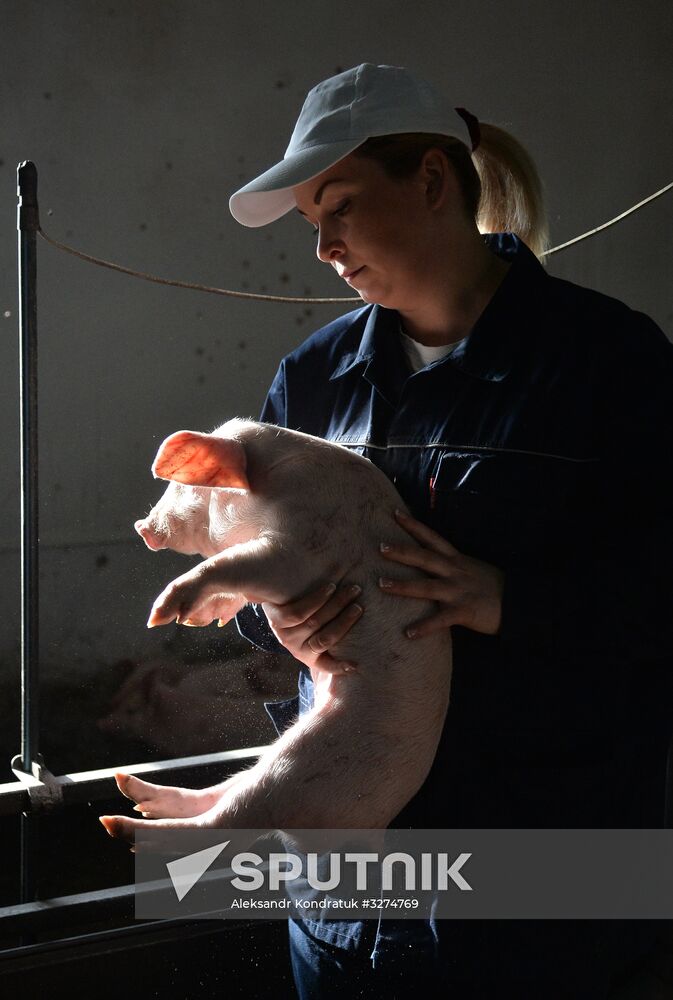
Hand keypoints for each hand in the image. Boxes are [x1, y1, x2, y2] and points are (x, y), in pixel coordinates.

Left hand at [262, 582, 362, 673]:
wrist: (268, 590)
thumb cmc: (304, 608)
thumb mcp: (318, 623)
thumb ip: (334, 626)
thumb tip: (361, 628)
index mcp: (309, 655)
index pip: (327, 665)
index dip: (341, 667)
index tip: (356, 664)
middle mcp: (297, 648)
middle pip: (326, 639)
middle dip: (346, 621)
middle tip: (360, 605)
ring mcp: (285, 634)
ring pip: (314, 623)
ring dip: (337, 605)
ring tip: (352, 590)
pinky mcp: (275, 619)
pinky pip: (297, 613)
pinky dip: (316, 600)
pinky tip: (329, 588)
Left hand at [378, 509, 503, 637]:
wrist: (519, 602)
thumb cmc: (492, 586)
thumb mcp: (471, 568)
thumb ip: (450, 565)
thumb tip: (430, 561)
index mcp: (456, 560)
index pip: (431, 538)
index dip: (413, 525)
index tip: (394, 513)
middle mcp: (454, 571)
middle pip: (424, 558)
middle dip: (402, 552)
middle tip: (380, 546)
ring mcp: (458, 591)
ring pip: (427, 586)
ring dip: (403, 586)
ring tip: (381, 584)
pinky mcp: (464, 611)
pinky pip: (441, 619)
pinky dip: (424, 626)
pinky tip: (407, 633)